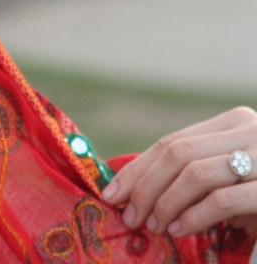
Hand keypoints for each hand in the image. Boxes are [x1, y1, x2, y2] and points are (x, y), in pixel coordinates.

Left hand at [100, 106, 256, 237]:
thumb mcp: (229, 176)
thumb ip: (191, 173)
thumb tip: (131, 188)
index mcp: (234, 123)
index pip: (171, 143)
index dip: (136, 169)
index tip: (111, 194)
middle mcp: (251, 131)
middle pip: (176, 155)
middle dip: (144, 188)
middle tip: (130, 216)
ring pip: (194, 173)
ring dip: (165, 203)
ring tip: (154, 226)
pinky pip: (223, 198)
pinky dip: (193, 216)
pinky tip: (181, 230)